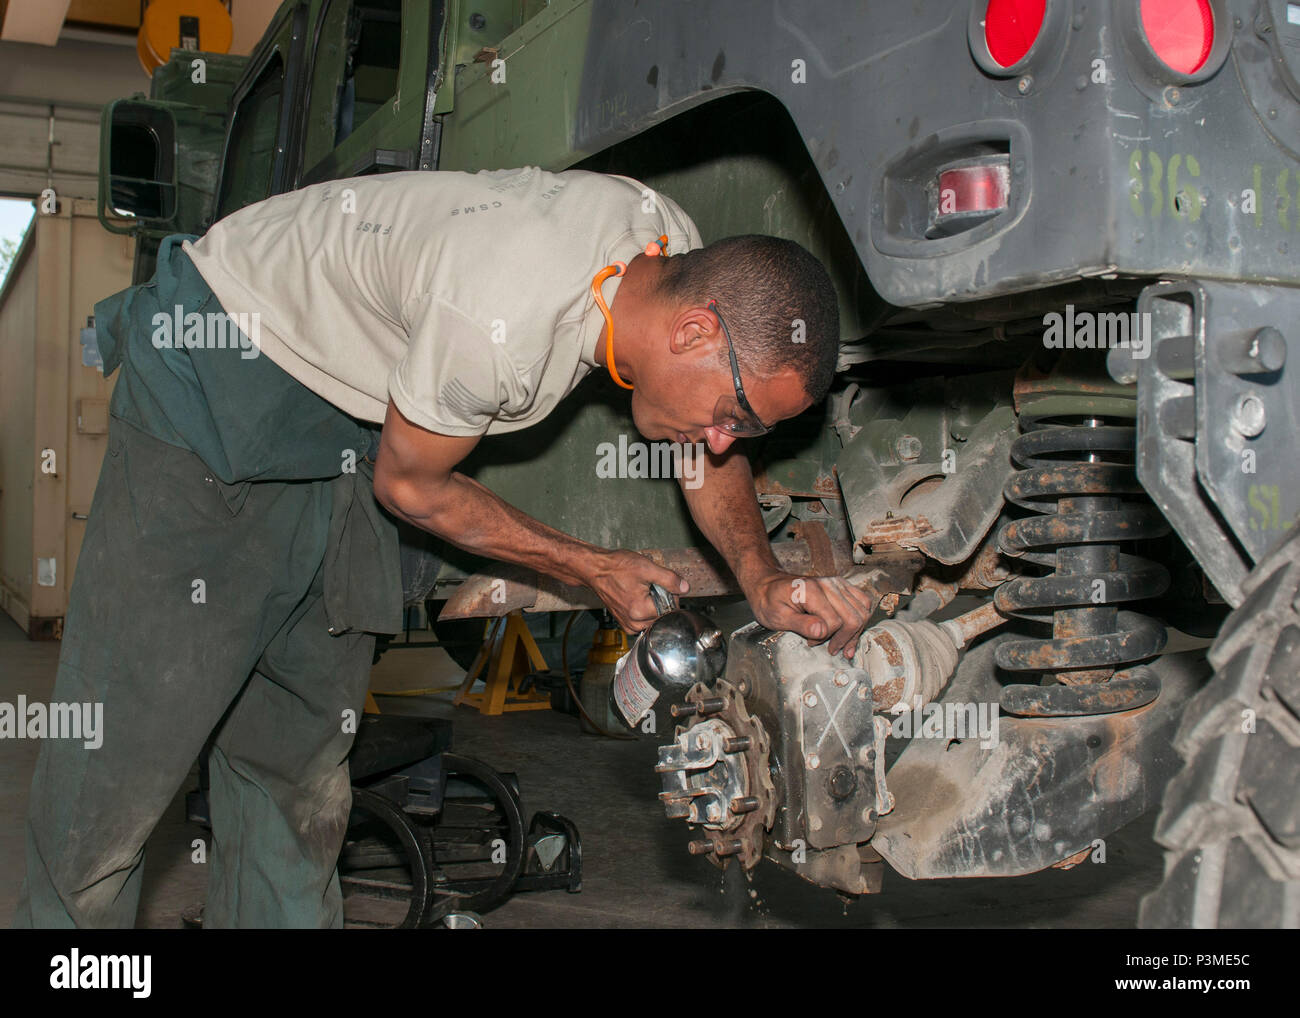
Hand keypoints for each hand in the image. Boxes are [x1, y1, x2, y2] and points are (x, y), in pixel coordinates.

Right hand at [584, 548, 688, 632]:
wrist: (595, 569)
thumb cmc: (616, 567)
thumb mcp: (647, 568)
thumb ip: (669, 579)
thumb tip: (685, 588)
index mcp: (640, 611)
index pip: (670, 609)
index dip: (671, 595)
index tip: (661, 584)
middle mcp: (633, 622)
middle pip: (662, 616)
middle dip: (661, 601)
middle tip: (650, 586)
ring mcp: (627, 624)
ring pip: (653, 619)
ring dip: (653, 606)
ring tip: (642, 591)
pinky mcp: (623, 623)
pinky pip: (642, 621)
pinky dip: (644, 611)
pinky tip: (636, 597)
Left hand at [745, 570, 875, 658]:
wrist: (767, 585)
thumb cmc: (770, 602)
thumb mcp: (778, 617)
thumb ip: (801, 625)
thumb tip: (822, 632)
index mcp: (811, 591)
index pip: (834, 622)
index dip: (826, 638)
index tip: (812, 643)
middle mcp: (828, 584)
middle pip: (853, 617)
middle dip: (845, 638)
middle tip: (833, 650)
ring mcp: (836, 582)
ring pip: (862, 610)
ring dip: (856, 631)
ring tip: (844, 645)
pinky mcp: (841, 584)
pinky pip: (862, 601)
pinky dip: (861, 617)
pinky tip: (852, 630)